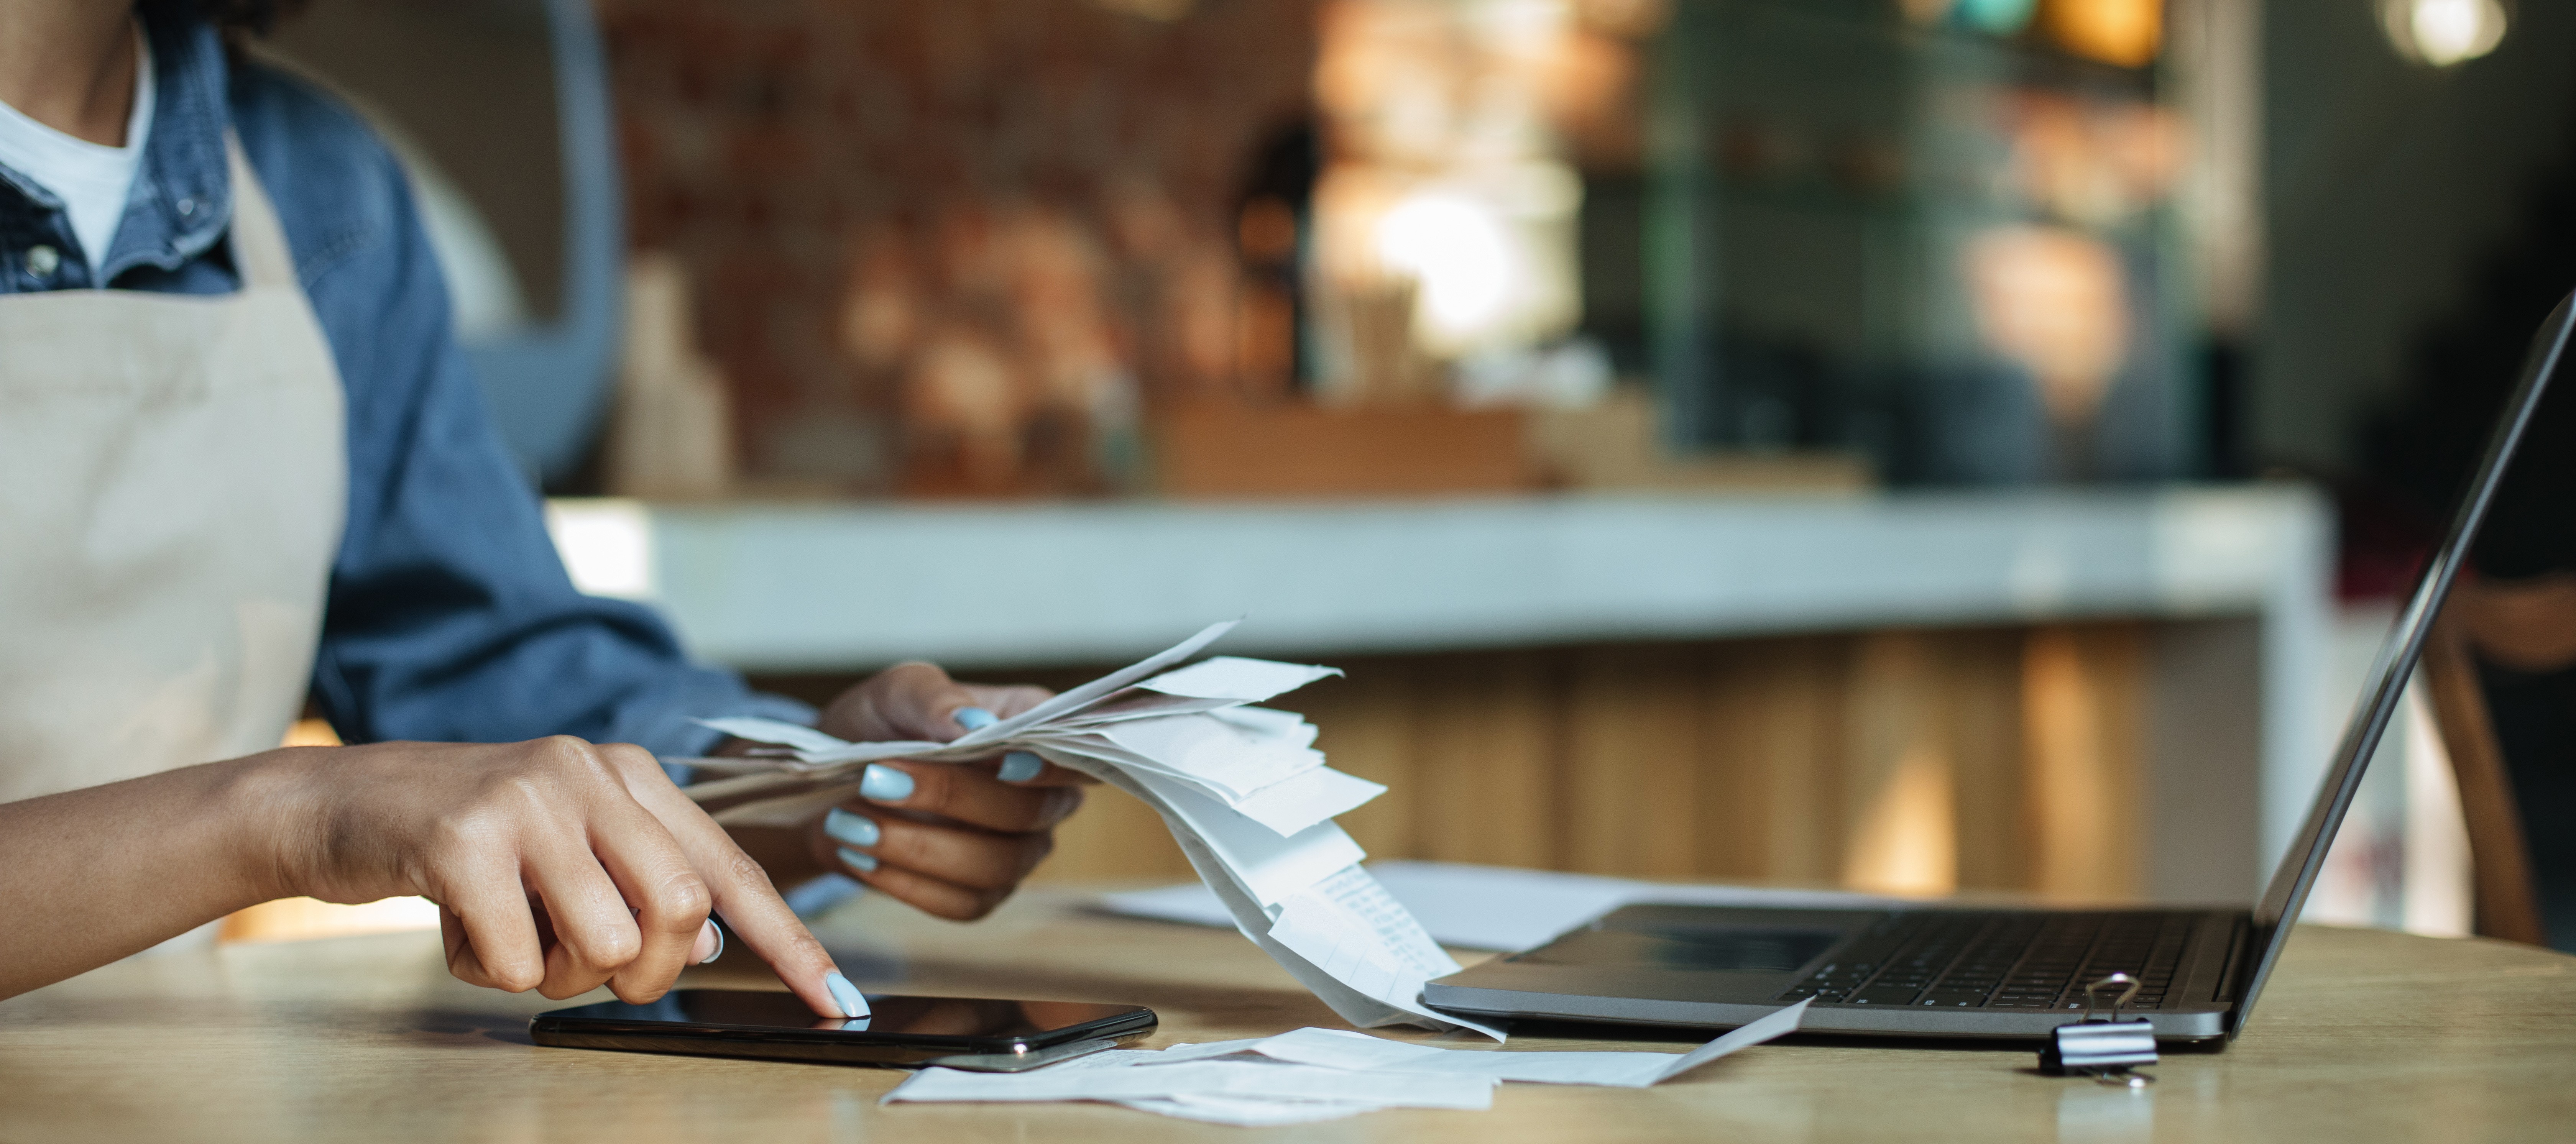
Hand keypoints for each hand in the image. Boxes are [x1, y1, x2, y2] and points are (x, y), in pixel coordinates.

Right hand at [259, 738, 860, 1016]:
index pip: (731, 870)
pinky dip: (489, 970)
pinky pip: (519, 961)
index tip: (836, 1002)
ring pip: (603, 945)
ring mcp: (529, 799)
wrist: (338, 804)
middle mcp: (591, 772)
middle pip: (679, 914)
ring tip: (507, 934)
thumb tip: (705, 950)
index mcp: (630, 775)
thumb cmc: (466, 842)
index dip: (789, 942)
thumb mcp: (567, 850)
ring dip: (554, 974)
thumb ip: (643, 886)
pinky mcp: (463, 840)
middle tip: (582, 969)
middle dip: (640, 972)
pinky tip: (458, 930)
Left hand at [799, 663, 1090, 918]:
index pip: (1076, 757)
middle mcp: (1040, 797)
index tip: (1005, 765)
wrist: (832, 782)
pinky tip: (859, 854)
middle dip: (952, 798)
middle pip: (1029, 813)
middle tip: (878, 780)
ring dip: (919, 847)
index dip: (1053, 768)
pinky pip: (962, 905)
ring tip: (851, 821)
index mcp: (1033, 735)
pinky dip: (906, 883)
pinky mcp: (980, 893)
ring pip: (996, 866)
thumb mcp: (896, 693)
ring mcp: (1015, 850)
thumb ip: (934, 699)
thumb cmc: (879, 725)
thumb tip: (973, 724)